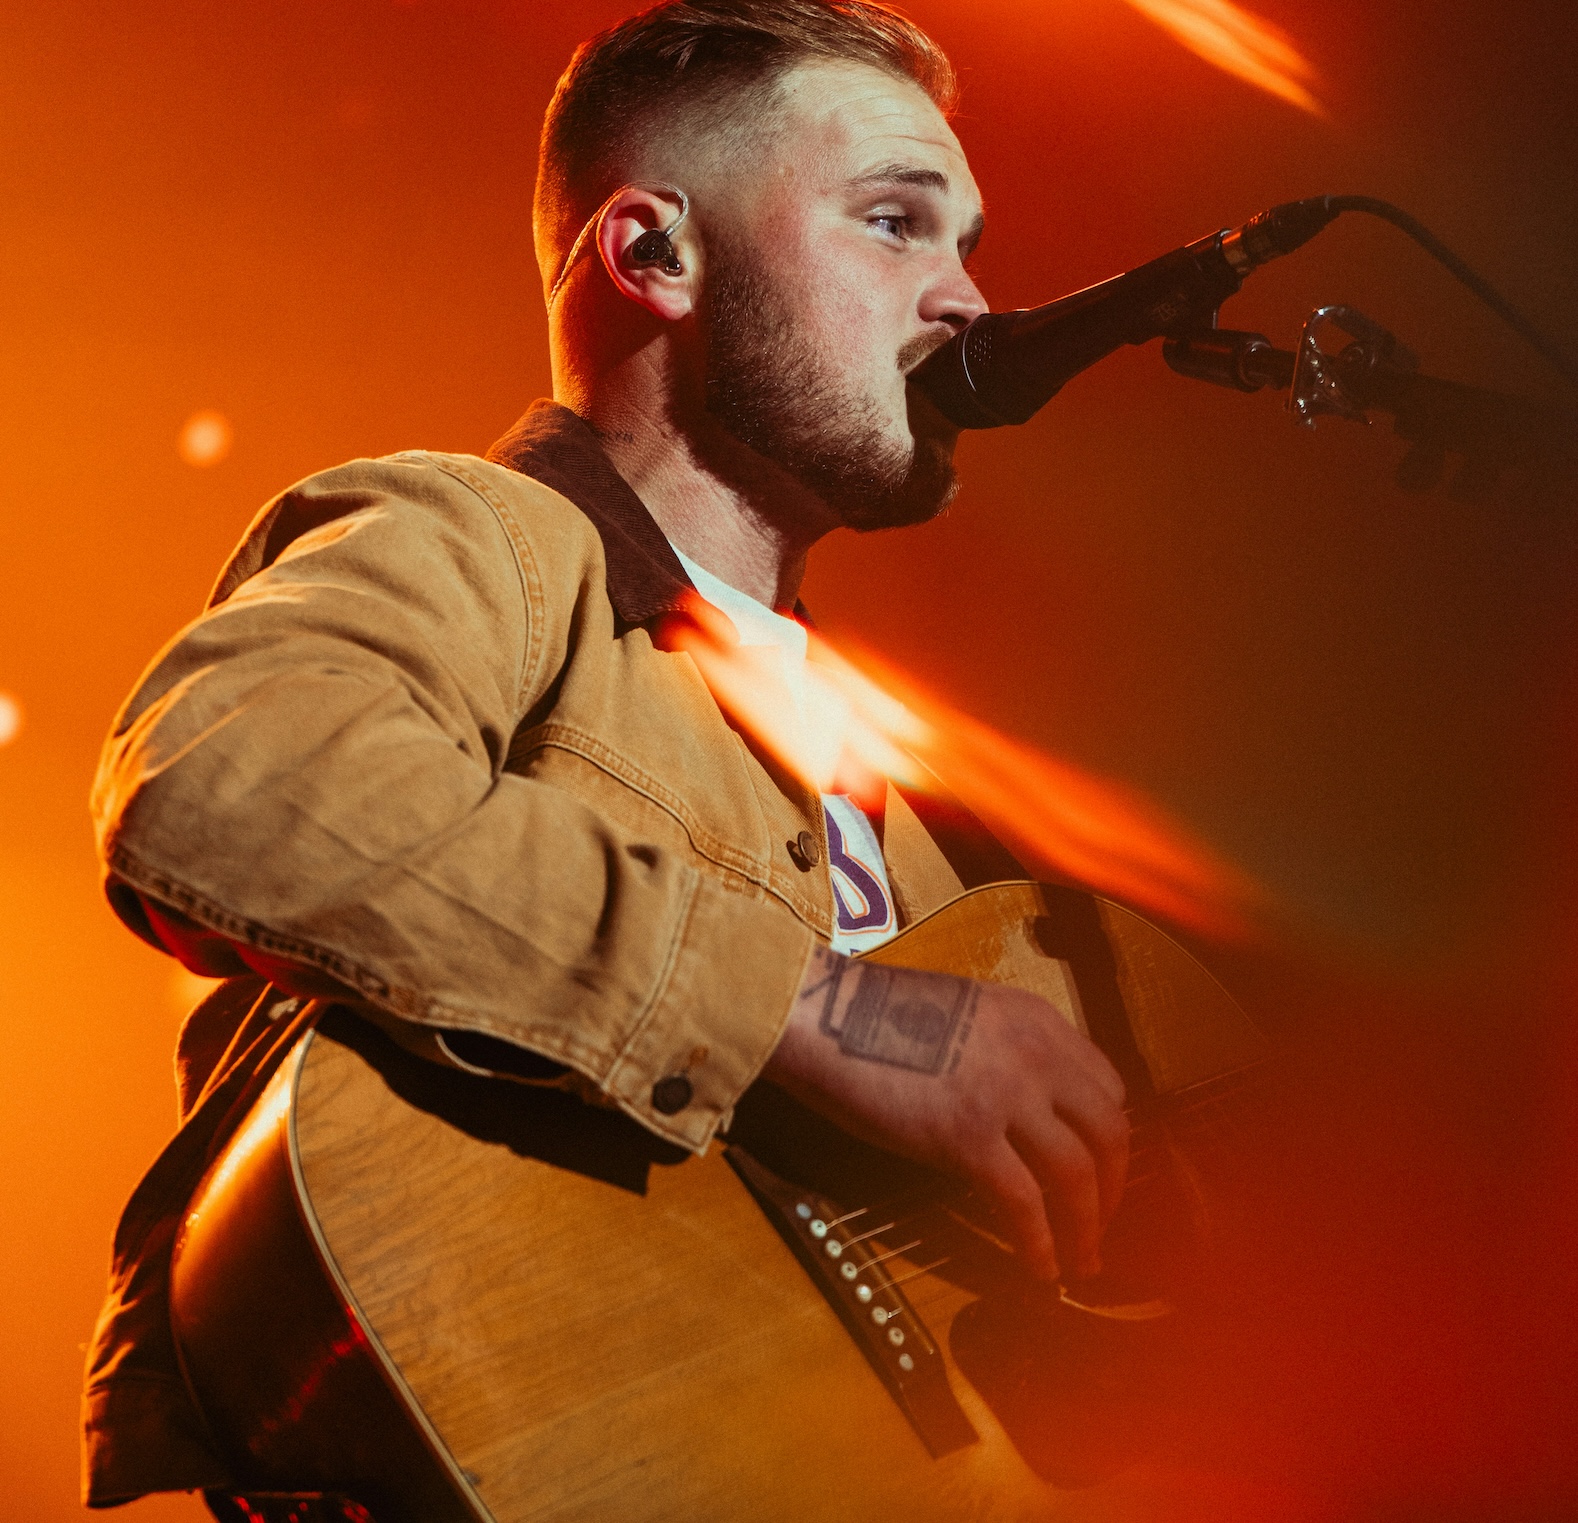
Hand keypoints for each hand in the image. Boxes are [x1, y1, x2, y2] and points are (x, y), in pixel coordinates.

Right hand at [762, 945, 1128, 1281]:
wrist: (824, 1017)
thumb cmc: (874, 1015)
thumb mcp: (965, 1014)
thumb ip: (1006, 1051)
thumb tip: (1022, 1109)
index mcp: (1036, 1020)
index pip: (1108, 1085)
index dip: (1110, 1136)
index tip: (1101, 1168)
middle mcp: (1035, 1054)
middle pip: (1109, 1132)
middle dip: (1115, 1188)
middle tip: (1102, 1224)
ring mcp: (1006, 1095)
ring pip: (1077, 1174)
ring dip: (1087, 1228)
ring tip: (1081, 1262)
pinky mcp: (967, 1137)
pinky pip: (1023, 1204)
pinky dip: (1039, 1244)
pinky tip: (1038, 1269)